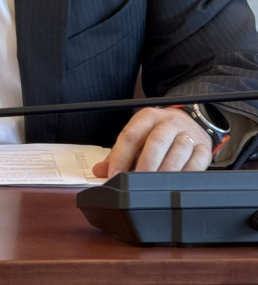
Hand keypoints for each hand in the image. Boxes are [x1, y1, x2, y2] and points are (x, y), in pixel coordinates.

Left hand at [92, 107, 212, 177]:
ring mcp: (189, 134)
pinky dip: (186, 174)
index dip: (121, 157)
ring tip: (155, 187)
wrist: (191, 120)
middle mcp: (168, 122)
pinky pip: (197, 162)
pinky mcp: (204, 148)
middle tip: (135, 182)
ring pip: (178, 151)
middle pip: (156, 142)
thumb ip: (118, 153)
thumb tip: (100, 171)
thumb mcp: (138, 135)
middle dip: (145, 164)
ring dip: (165, 171)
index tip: (114, 175)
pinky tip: (176, 184)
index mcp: (147, 117)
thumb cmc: (159, 132)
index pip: (131, 135)